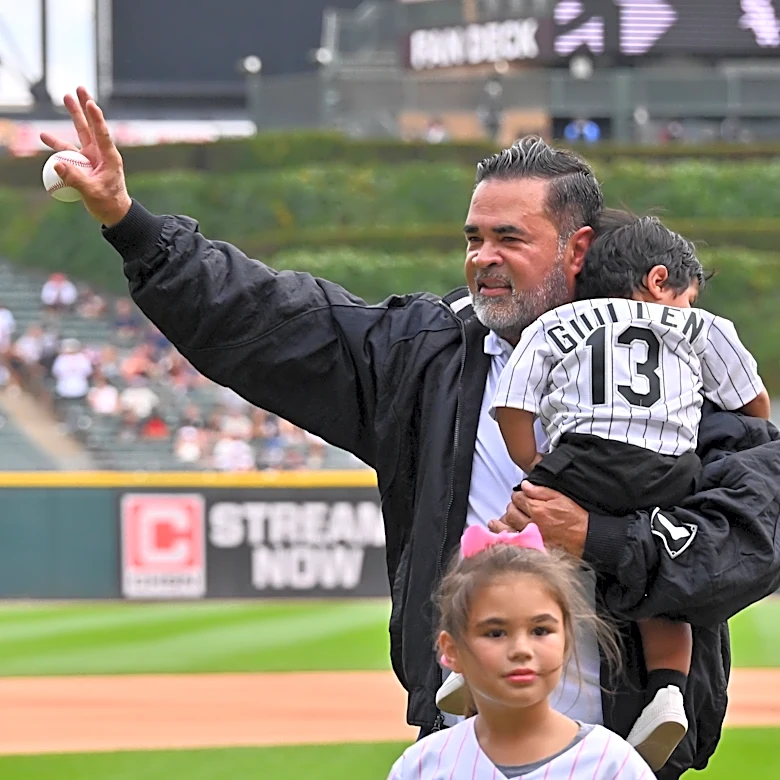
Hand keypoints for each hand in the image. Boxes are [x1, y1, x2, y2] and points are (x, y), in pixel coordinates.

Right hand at [40, 86, 131, 226]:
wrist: (114, 214)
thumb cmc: (109, 203)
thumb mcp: (92, 192)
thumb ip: (75, 179)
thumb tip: (56, 164)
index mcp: (109, 158)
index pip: (102, 134)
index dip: (96, 118)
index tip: (91, 103)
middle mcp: (101, 154)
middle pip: (91, 126)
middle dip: (84, 107)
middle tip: (79, 88)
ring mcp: (92, 158)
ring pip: (81, 133)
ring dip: (73, 116)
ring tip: (65, 97)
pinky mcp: (84, 164)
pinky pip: (69, 152)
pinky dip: (57, 145)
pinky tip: (45, 136)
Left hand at [488, 481, 587, 557]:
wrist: (587, 537)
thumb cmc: (576, 519)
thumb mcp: (560, 498)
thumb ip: (540, 491)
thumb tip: (526, 485)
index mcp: (538, 509)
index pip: (518, 498)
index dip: (517, 495)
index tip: (519, 497)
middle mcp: (533, 523)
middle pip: (511, 513)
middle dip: (510, 508)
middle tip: (512, 507)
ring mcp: (532, 536)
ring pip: (509, 529)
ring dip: (500, 524)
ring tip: (495, 523)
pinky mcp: (534, 547)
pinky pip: (515, 543)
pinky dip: (506, 539)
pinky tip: (502, 538)